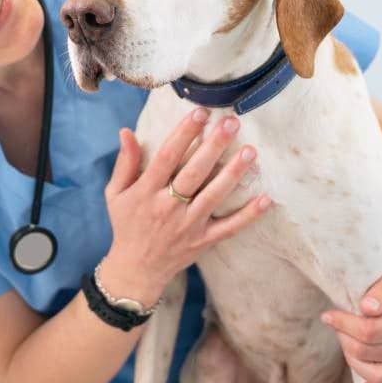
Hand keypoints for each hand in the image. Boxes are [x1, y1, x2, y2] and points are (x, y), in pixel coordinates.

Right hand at [101, 108, 273, 304]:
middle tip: (231, 123)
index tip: (199, 113)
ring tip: (250, 150)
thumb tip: (127, 132)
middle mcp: (168, 207)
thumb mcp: (116, 193)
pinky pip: (229, 227)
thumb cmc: (126, 225)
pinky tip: (266, 199)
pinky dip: (249, 215)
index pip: (167, 156)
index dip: (184, 133)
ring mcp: (188, 225)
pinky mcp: (203, 240)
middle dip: (214, 145)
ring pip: (214, 195)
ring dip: (233, 173)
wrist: (136, 269)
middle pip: (194, 172)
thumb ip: (125, 163)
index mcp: (146, 192)